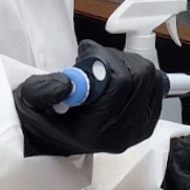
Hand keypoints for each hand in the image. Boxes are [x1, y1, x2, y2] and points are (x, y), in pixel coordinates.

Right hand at [14, 41, 163, 157]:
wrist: (54, 136)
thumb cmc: (44, 116)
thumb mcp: (32, 99)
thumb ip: (45, 89)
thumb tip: (68, 82)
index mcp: (96, 130)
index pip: (121, 84)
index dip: (106, 61)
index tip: (87, 53)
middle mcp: (122, 134)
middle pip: (142, 78)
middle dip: (118, 59)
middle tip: (96, 58)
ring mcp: (138, 131)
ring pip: (152, 79)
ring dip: (130, 64)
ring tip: (105, 68)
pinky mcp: (147, 123)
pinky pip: (157, 88)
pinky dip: (140, 74)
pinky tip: (118, 77)